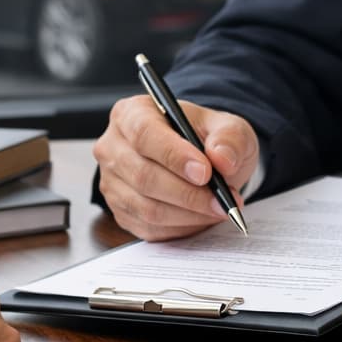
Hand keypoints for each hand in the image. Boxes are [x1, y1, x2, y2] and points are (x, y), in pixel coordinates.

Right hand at [93, 94, 259, 240]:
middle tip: (222, 200)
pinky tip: (201, 217)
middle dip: (188, 194)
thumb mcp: (228, 127)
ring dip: (189, 214)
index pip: (145, 134)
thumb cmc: (206, 138)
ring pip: (147, 207)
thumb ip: (229, 138)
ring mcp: (112, 181)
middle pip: (144, 176)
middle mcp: (114, 146)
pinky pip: (149, 227)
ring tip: (218, 209)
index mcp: (133, 113)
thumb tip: (223, 159)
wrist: (199, 161)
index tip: (206, 173)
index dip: (174, 156)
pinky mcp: (121, 211)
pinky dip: (181, 227)